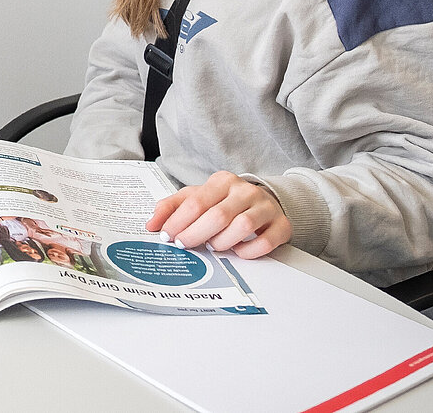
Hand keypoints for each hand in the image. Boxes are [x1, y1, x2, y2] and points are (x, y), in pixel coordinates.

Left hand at [145, 171, 291, 258]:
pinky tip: (237, 250)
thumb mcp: (197, 198)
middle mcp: (245, 191)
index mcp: (222, 181)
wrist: (264, 202)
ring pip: (242, 227)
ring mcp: (266, 207)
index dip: (178, 222)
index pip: (196, 202)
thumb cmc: (225, 202)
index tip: (167, 236)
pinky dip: (248, 251)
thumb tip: (151, 224)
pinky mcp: (281, 225)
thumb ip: (172, 208)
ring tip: (213, 245)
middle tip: (185, 245)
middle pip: (218, 216)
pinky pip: (265, 242)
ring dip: (222, 242)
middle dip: (196, 234)